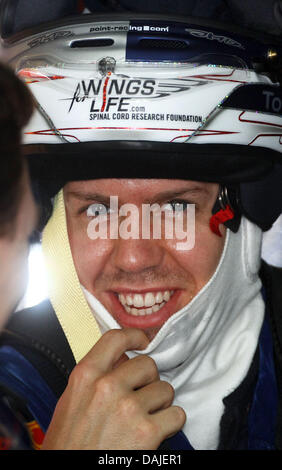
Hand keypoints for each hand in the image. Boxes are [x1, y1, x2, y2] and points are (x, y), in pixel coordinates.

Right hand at [42, 328, 185, 449]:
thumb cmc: (69, 446)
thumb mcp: (72, 403)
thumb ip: (95, 378)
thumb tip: (121, 361)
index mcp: (85, 376)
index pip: (115, 339)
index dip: (134, 337)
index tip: (143, 342)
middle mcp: (107, 387)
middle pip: (148, 365)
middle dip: (149, 380)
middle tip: (141, 396)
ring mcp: (128, 408)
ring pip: (165, 389)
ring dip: (160, 403)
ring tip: (146, 418)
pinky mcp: (147, 432)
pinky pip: (176, 414)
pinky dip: (171, 423)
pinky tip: (156, 432)